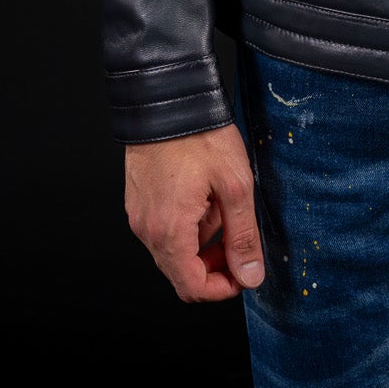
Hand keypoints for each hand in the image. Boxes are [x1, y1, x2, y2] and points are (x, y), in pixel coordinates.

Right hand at [124, 123, 264, 302]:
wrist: (167, 99)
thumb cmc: (200, 136)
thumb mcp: (235, 185)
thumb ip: (243, 236)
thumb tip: (250, 275)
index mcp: (169, 232)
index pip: (192, 287)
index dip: (222, 288)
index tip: (244, 273)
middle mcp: (147, 230)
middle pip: (181, 272)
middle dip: (214, 265)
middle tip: (239, 240)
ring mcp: (139, 215)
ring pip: (174, 251)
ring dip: (202, 242)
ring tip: (223, 207)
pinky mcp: (138, 200)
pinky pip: (164, 229)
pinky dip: (187, 225)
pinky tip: (204, 196)